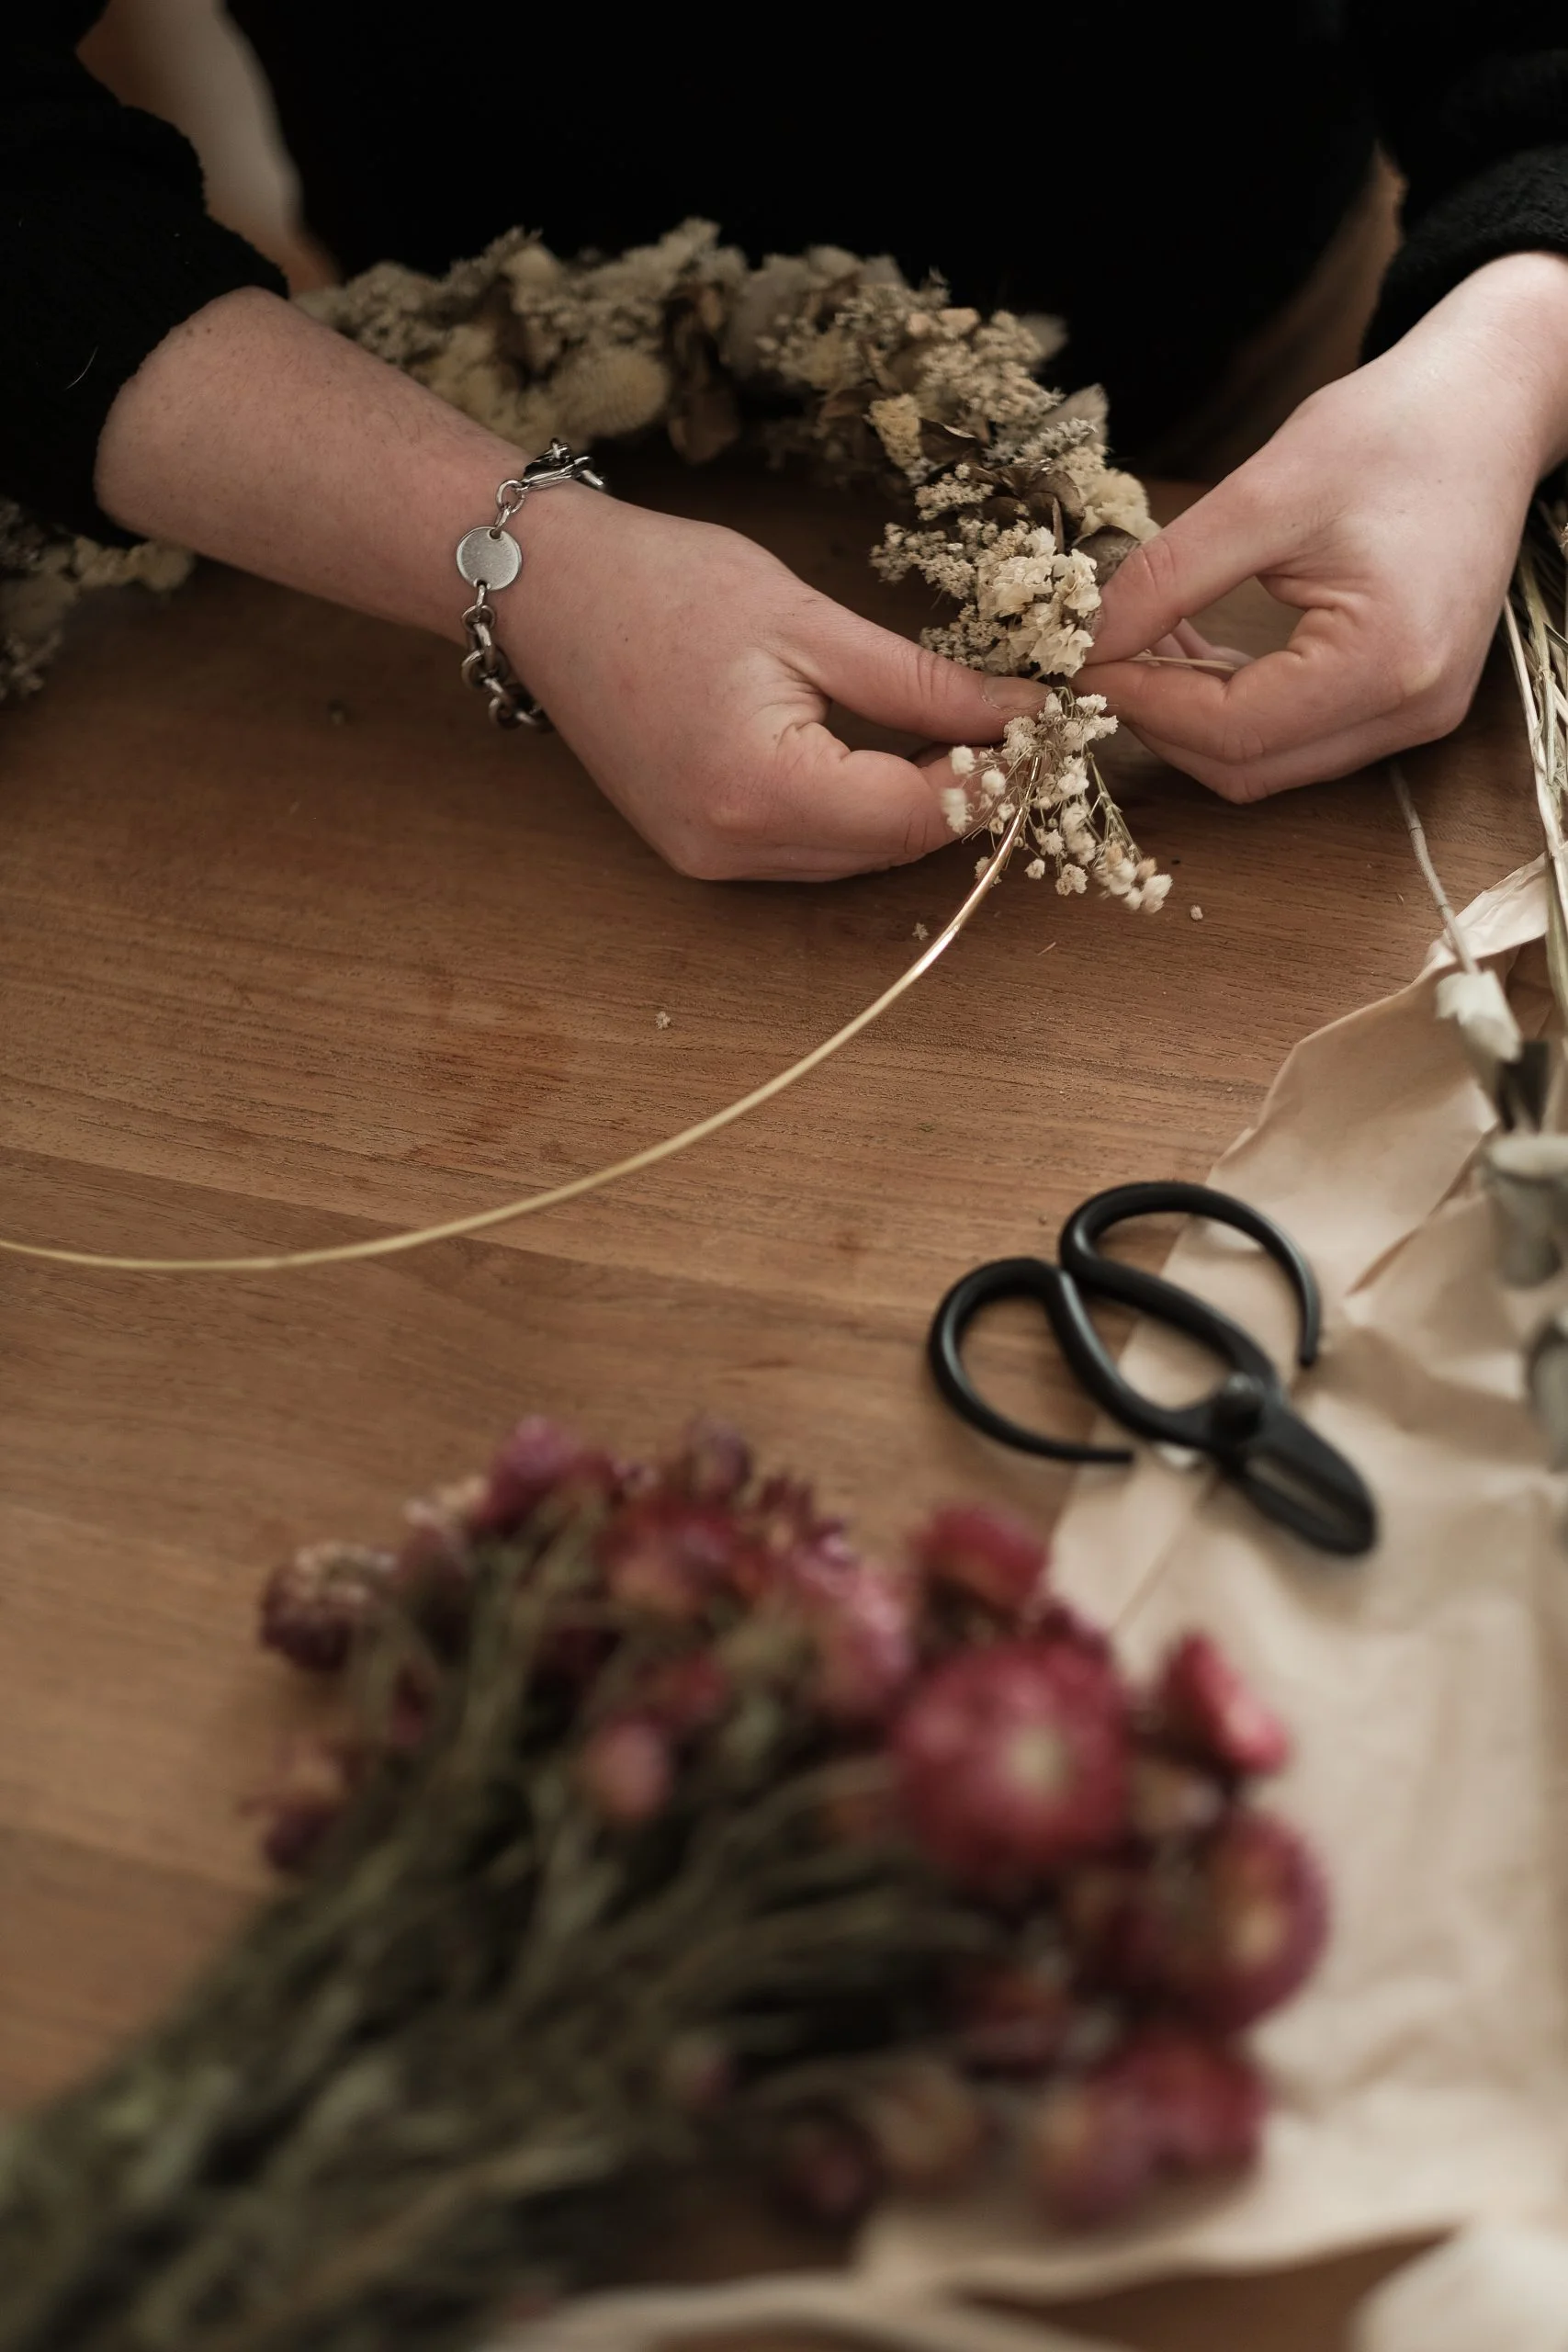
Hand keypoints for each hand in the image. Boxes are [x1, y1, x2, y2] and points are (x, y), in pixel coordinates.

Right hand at [504, 491, 1044, 879]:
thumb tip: (1018, 712)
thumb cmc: (665, 584)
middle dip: (962, 796)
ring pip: (854, 859)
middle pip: (890, 849)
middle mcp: (732, 848)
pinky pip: (808, 850)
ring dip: (913, 808)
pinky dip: (857, 811)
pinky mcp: (696, 851)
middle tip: (1013, 726)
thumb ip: (918, 683)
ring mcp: (708, 861)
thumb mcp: (809, 620)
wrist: (546, 591)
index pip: (916, 814)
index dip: (991, 776)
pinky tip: (884, 755)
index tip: (1040, 723)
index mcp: (760, 789)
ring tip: (960, 736)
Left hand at [1082, 252, 1567, 801]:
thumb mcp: (1264, 493)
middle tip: (1098, 660)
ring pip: (1268, 762)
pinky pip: (1298, 734)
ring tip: (1142, 642)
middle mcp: (1409, 710)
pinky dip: (1233, 705)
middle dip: (1160, 723)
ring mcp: (1415, 713)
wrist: (1490, 406)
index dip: (1141, 705)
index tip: (1078, 664)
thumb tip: (1087, 641)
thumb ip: (1168, 577)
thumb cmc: (1396, 429)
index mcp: (1385, 663)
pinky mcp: (1407, 699)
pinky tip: (1191, 646)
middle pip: (1247, 767)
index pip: (1231, 730)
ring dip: (1191, 718)